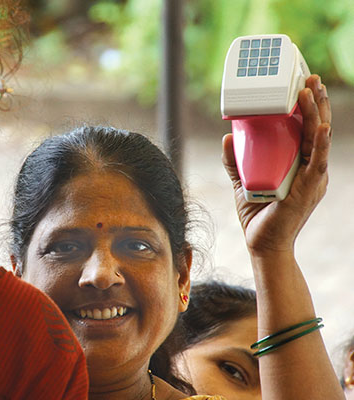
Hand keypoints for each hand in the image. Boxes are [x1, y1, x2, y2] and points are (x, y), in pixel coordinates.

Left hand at [222, 74, 330, 255]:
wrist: (262, 244)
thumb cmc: (257, 214)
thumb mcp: (243, 182)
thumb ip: (236, 160)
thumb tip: (227, 136)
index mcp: (299, 164)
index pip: (305, 129)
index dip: (306, 107)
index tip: (301, 83)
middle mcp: (310, 168)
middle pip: (316, 128)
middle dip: (315, 101)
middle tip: (309, 77)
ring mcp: (313, 178)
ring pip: (319, 139)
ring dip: (316, 113)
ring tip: (310, 90)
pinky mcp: (309, 189)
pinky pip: (317, 163)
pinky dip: (318, 143)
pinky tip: (320, 126)